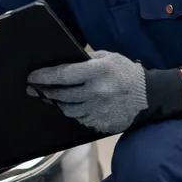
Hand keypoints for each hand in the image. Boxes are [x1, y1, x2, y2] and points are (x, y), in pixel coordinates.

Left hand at [27, 49, 181, 134]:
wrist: (150, 96)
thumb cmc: (126, 73)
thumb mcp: (107, 58)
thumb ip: (86, 60)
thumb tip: (62, 63)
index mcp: (97, 72)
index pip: (63, 75)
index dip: (44, 77)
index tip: (31, 77)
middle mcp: (96, 92)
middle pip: (61, 95)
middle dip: (46, 92)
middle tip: (35, 89)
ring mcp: (98, 110)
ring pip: (68, 109)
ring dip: (59, 103)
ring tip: (53, 97)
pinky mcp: (101, 124)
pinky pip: (80, 119)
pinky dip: (74, 113)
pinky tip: (73, 106)